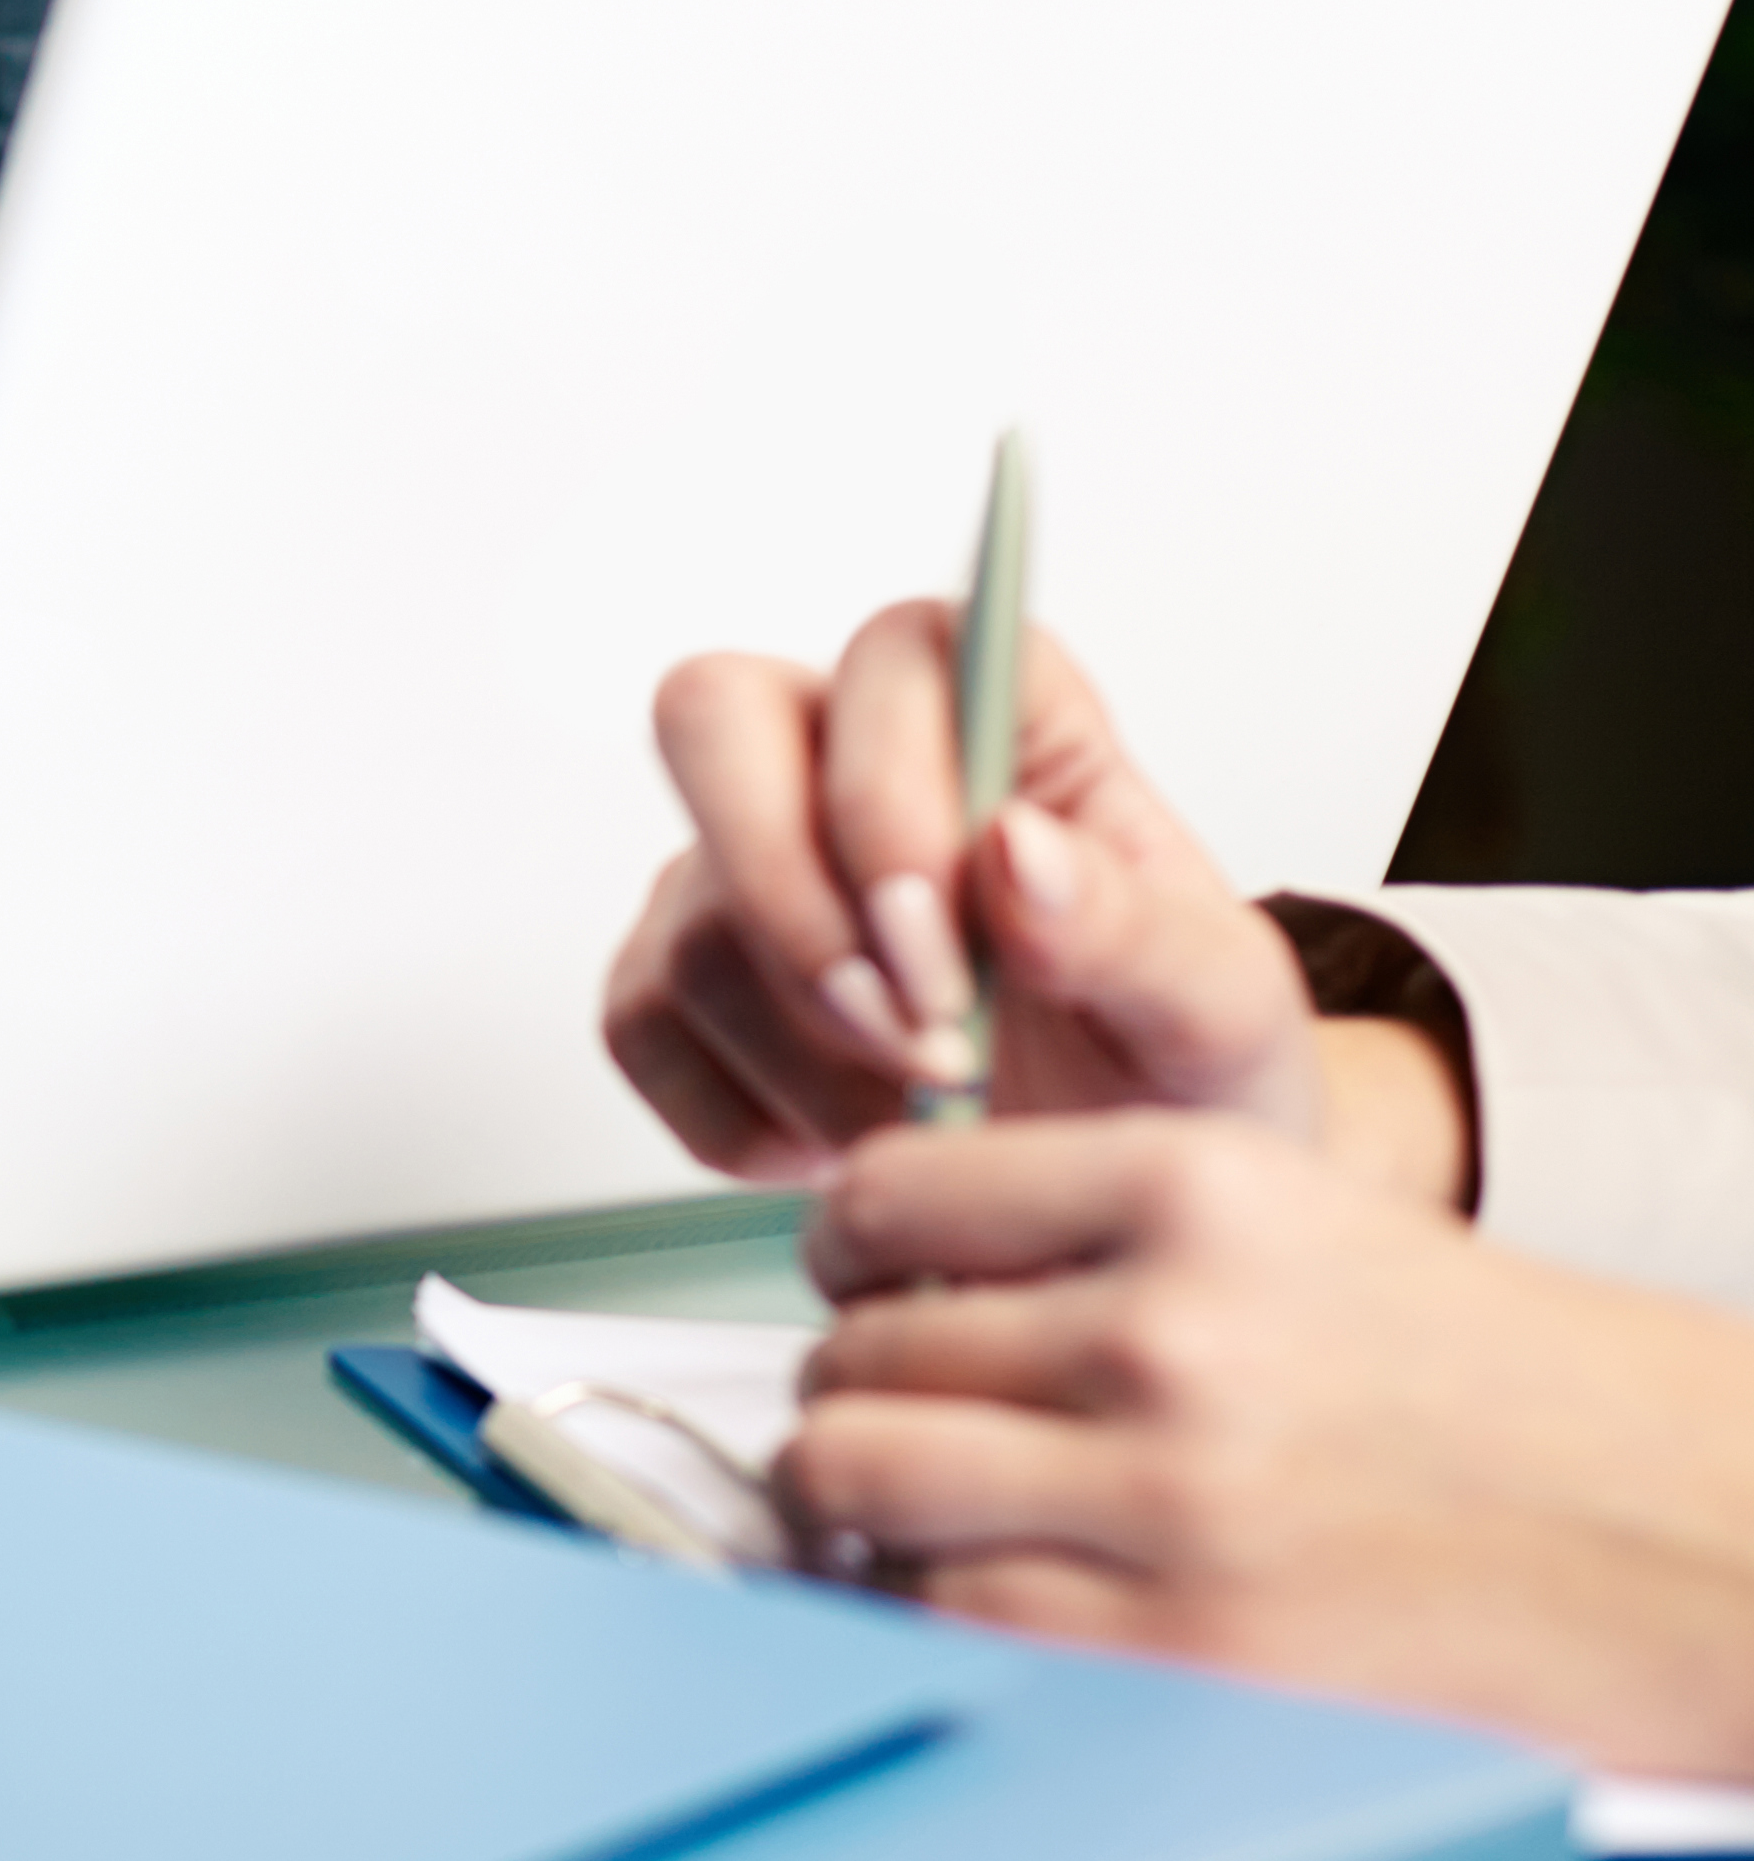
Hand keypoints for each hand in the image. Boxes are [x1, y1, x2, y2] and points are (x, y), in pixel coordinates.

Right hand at [602, 603, 1330, 1182]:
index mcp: (999, 721)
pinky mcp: (666, 982)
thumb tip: (1016, 850)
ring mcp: (732, 872)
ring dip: (812, 1053)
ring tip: (930, 1121)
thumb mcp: (1217, 1014)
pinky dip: (746, 1118)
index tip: (952, 949)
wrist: (1106, 1204)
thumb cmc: (1168, 1074)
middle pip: (712, 718)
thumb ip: (1134, 928)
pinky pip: (643, 1028)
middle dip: (792, 899)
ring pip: (694, 921)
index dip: (889, 786)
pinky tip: (850, 1142)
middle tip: (907, 1034)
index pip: (896, 656)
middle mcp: (837, 764)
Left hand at [787, 1112, 1753, 1778]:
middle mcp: (1162, 1324)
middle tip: (906, 1419)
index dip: (851, 1254)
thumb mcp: (1308, 1227)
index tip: (864, 1286)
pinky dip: (927, 1605)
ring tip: (919, 1513)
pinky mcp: (1179, 1636)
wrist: (1703, 1534)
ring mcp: (1162, 1487)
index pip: (888, 1195)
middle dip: (859, 1389)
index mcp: (1195, 1185)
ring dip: (857, 1502)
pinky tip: (989, 1591)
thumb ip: (1109, 1235)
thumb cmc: (1518, 1394)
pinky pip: (940, 1610)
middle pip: (858, 1350)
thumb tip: (901, 1276)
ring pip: (855, 1476)